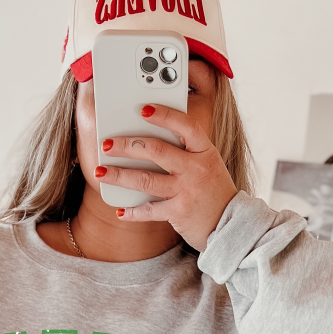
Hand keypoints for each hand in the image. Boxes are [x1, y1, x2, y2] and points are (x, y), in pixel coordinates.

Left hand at [94, 104, 237, 250]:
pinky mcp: (179, 213)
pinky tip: (120, 211)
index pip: (185, 126)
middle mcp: (196, 169)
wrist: (231, 225)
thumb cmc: (214, 191)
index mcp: (205, 151)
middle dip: (128, 146)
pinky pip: (150, 210)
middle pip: (157, 151)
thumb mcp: (208, 164)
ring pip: (146, 179)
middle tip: (107, 144)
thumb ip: (186, 151)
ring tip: (101, 173)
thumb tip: (149, 140)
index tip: (143, 109)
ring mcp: (187, 191)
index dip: (164, 115)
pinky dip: (133, 212)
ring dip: (120, 175)